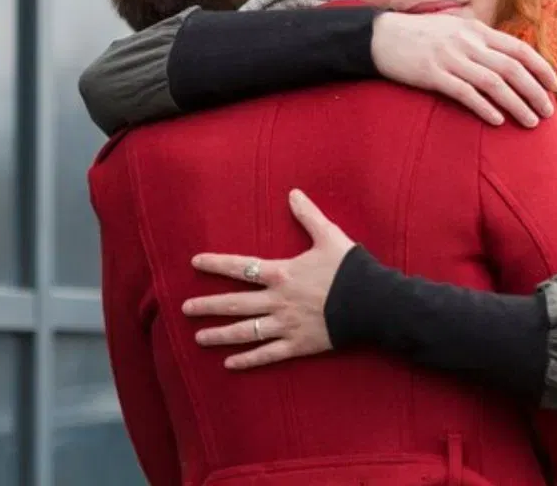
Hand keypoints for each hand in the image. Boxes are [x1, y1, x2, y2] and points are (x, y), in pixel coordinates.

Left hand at [182, 189, 355, 368]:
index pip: (241, 267)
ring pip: (245, 331)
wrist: (372, 302)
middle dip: (208, 306)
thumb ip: (308, 216)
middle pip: (235, 303)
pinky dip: (248, 360)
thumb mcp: (329, 236)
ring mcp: (285, 325)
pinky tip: (229, 364)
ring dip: (220, 335)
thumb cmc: (350, 268)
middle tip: (185, 309)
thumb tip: (293, 193)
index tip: (194, 263)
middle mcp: (277, 300)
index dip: (216, 264)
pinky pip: (267, 354)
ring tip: (199, 337)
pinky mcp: (298, 345)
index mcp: (281, 273)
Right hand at [370, 11, 556, 126]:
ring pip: (494, 82)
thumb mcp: (454, 30)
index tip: (555, 86)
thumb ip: (479, 42)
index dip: (541, 68)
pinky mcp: (432, 74)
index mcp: (476, 30)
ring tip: (530, 122)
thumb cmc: (420, 36)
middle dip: (534, 91)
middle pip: (512, 68)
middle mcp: (467, 42)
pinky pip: (465, 93)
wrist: (380, 36)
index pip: (519, 49)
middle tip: (547, 112)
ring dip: (516, 104)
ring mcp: (450, 58)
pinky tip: (497, 121)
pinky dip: (484, 107)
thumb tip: (506, 60)